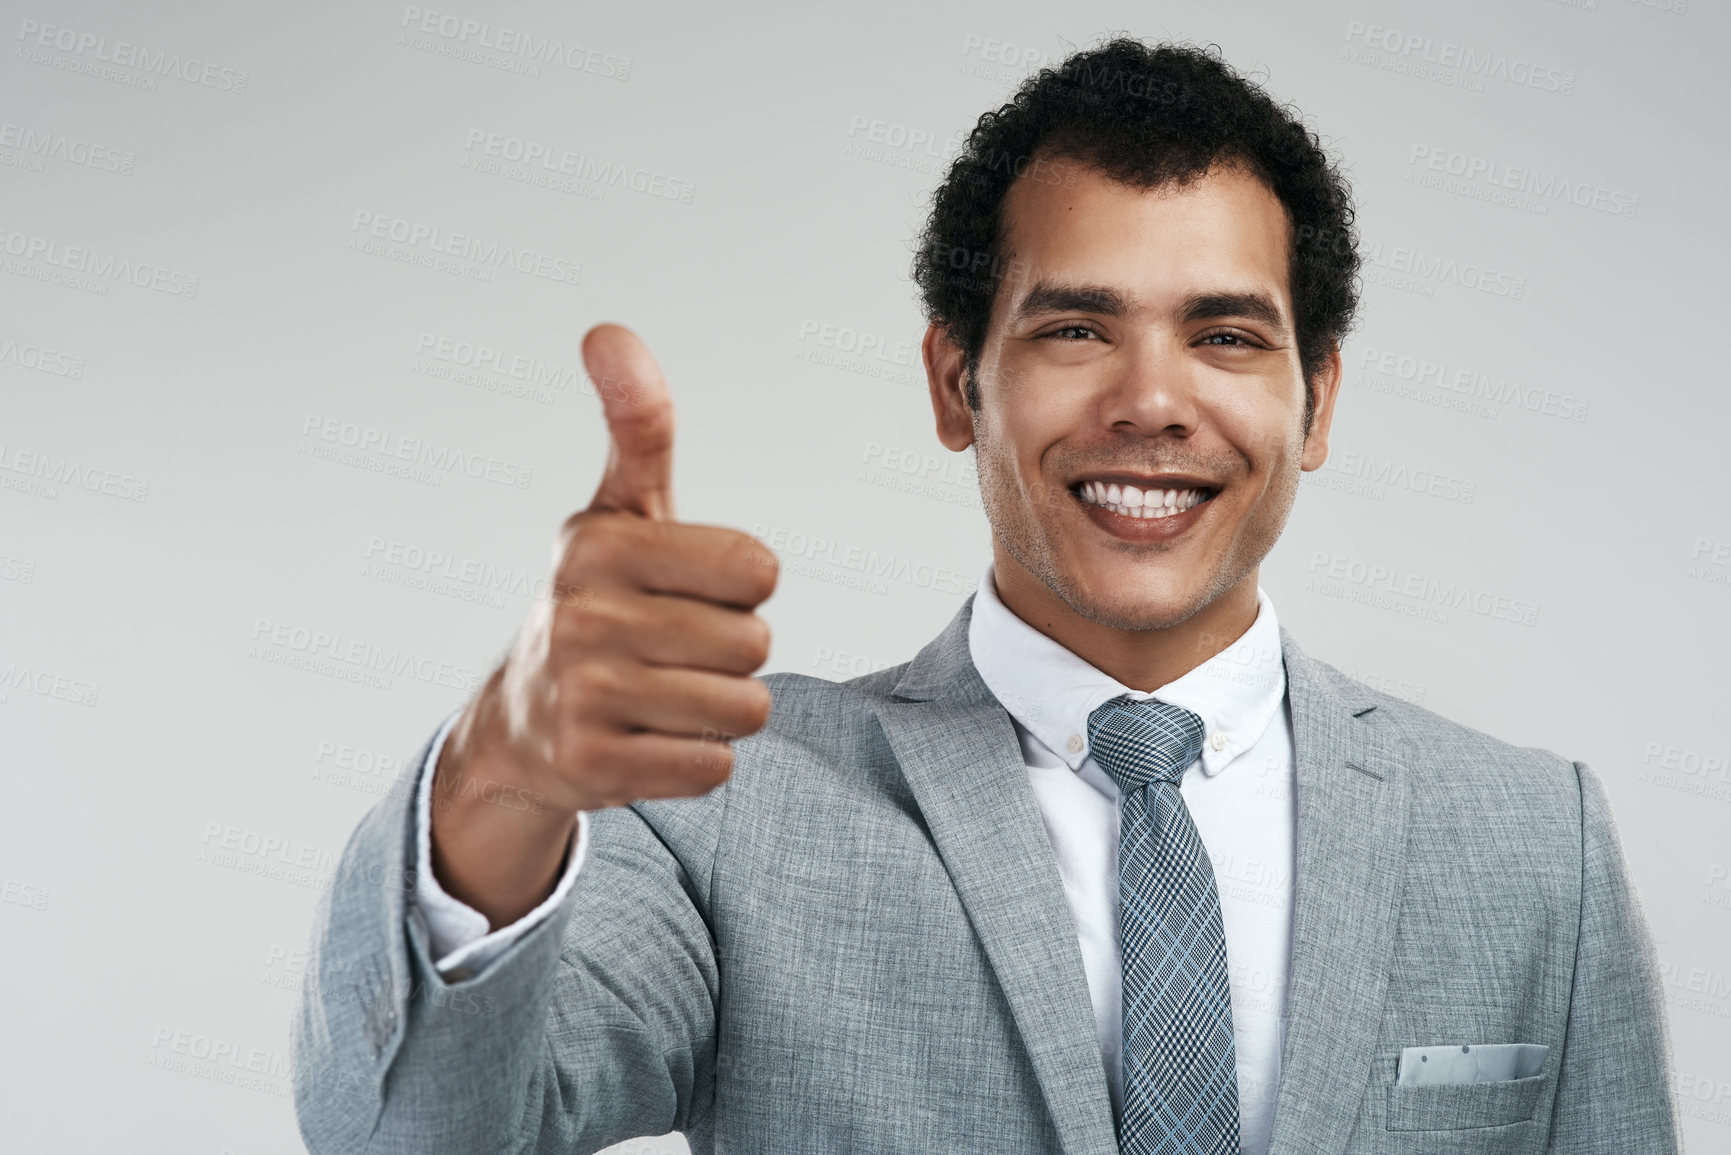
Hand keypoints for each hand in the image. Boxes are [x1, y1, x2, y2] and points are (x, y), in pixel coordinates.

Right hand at [428, 323, 777, 924]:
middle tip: (673, 647)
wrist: (520, 720)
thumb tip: (608, 331)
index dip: (744, 584)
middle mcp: (582, 616)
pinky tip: (650, 737)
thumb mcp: (619, 508)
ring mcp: (583, 697)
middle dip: (732, 651)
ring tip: (666, 692)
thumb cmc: (599, 598)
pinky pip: (714, 767)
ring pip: (742, 709)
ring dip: (722, 708)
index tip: (695, 585)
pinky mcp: (594, 768)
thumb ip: (637, 425)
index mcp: (598, 544)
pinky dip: (698, 757)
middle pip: (754, 645)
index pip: (757, 570)